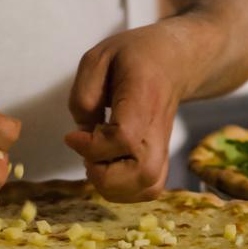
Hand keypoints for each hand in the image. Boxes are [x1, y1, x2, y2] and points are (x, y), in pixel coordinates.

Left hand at [65, 22, 191, 202]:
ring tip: (98, 160)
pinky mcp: (163, 159)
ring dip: (111, 185)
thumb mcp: (97, 59)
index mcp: (143, 97)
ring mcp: (164, 147)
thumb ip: (83, 96)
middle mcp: (158, 128)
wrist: (174, 62)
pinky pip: (148, 190)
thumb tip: (82, 135)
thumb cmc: (134, 57)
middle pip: (141, 174)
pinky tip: (110, 168)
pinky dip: (123, 190)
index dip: (93, 146)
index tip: (74, 136)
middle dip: (103, 173)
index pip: (124, 138)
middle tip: (88, 151)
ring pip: (146, 188)